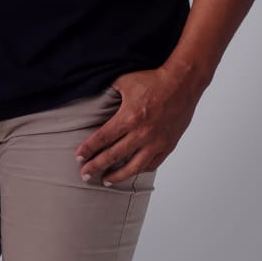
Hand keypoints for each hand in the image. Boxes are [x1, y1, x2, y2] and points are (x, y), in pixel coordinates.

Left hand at [75, 65, 203, 184]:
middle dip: (96, 167)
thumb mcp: (124, 82)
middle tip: (85, 174)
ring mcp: (156, 141)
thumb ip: (108, 92)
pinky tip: (131, 171)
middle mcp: (142, 133)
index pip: (102, 139)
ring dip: (118, 176)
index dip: (88, 150)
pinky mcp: (168, 145)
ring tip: (106, 180)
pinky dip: (140, 170)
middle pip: (113, 156)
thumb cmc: (153, 80)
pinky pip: (152, 163)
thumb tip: (93, 97)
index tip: (79, 158)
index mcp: (129, 117)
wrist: (183, 82)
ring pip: (134, 167)